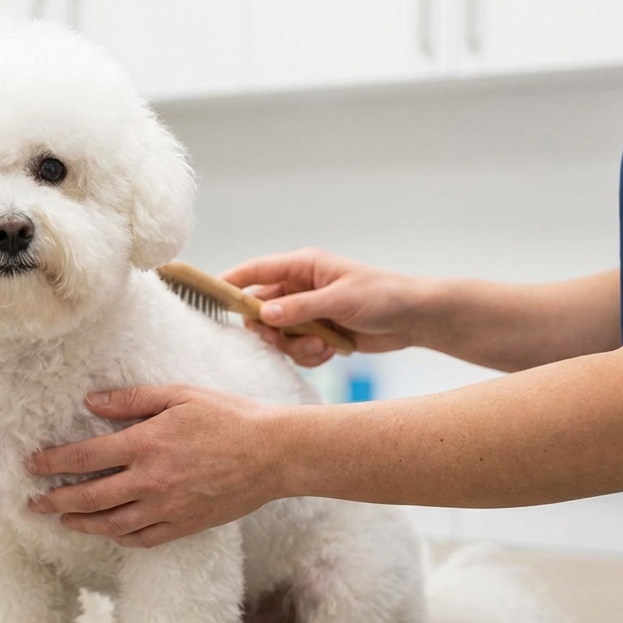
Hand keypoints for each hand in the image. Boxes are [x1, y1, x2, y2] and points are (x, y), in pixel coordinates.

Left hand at [27, 385, 283, 547]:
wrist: (274, 453)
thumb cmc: (228, 416)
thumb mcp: (179, 395)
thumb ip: (132, 399)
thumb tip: (91, 402)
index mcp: (146, 443)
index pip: (84, 457)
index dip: (52, 462)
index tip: (31, 465)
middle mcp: (151, 480)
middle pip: (89, 497)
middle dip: (55, 501)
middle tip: (33, 503)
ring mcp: (168, 507)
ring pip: (111, 525)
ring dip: (81, 525)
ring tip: (63, 521)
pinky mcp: (185, 525)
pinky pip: (143, 539)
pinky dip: (120, 538)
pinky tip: (109, 532)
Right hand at [222, 248, 432, 366]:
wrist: (414, 319)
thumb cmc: (383, 296)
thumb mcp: (340, 300)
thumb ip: (300, 308)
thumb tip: (264, 314)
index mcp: (303, 267)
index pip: (256, 270)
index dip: (231, 282)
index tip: (208, 297)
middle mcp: (299, 287)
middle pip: (260, 310)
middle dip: (270, 329)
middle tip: (279, 339)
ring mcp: (307, 311)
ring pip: (277, 334)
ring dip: (295, 346)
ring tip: (321, 346)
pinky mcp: (316, 333)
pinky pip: (295, 349)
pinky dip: (309, 355)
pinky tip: (331, 351)